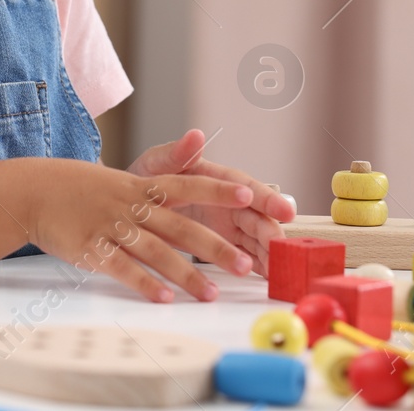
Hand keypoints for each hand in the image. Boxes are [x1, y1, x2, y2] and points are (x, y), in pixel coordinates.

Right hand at [19, 158, 258, 302]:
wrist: (34, 190)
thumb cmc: (81, 188)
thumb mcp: (120, 180)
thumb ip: (154, 191)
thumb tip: (186, 196)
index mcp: (141, 186)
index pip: (188, 184)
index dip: (218, 190)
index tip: (250, 195)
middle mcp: (131, 205)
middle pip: (180, 226)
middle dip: (214, 246)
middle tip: (242, 264)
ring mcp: (112, 226)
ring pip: (156, 251)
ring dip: (185, 273)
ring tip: (209, 294)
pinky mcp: (92, 248)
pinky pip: (122, 268)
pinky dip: (143, 283)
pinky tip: (163, 298)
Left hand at [126, 128, 295, 276]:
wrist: (129, 203)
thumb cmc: (146, 177)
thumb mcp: (155, 164)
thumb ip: (175, 154)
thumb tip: (194, 136)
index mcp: (215, 178)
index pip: (246, 187)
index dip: (266, 199)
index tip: (284, 210)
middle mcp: (227, 202)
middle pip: (256, 217)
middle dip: (271, 232)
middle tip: (281, 248)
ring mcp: (227, 224)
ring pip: (255, 239)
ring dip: (268, 253)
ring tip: (279, 270)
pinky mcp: (222, 243)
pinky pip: (245, 255)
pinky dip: (257, 266)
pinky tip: (269, 279)